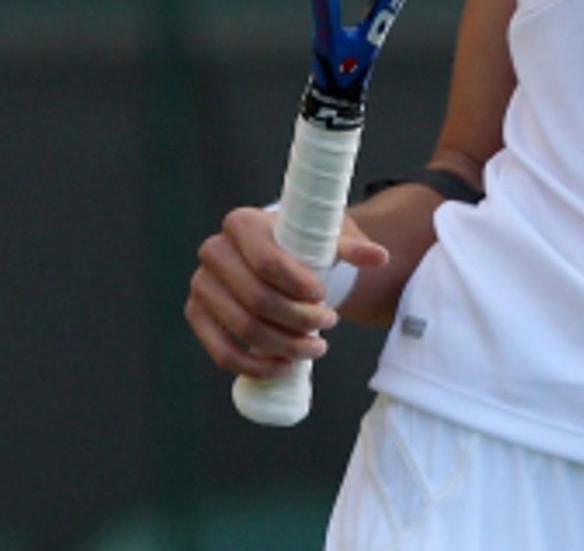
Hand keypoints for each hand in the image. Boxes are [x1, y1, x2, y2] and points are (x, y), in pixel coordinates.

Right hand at [185, 207, 388, 377]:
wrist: (277, 256)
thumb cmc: (305, 244)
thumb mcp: (328, 238)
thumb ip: (352, 247)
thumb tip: (380, 257)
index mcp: (241, 222)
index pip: (268, 261)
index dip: (298, 285)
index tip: (323, 295)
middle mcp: (213, 250)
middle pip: (257, 298)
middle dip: (298, 318)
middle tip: (330, 323)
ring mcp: (202, 285)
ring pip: (243, 328)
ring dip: (284, 345)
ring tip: (317, 348)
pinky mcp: (198, 315)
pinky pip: (221, 351)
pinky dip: (254, 366)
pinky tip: (284, 367)